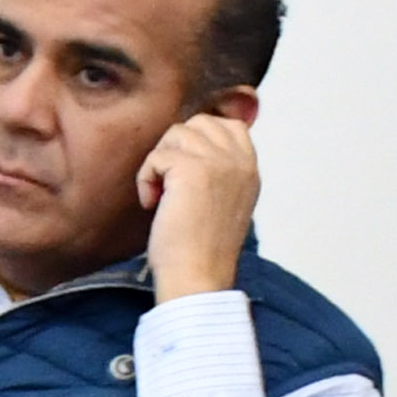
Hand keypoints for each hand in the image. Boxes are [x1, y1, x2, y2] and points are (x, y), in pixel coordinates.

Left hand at [141, 112, 260, 300]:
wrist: (198, 274)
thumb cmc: (200, 246)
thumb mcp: (223, 200)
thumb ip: (219, 171)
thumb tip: (190, 148)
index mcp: (250, 168)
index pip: (230, 125)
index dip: (199, 138)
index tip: (181, 170)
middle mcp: (240, 161)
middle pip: (200, 123)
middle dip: (175, 148)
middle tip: (169, 182)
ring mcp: (219, 162)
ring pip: (176, 134)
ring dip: (158, 163)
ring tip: (161, 195)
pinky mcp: (192, 169)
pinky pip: (156, 156)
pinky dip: (146, 179)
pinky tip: (152, 204)